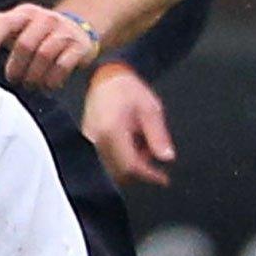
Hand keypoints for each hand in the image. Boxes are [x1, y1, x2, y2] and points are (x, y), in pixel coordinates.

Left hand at [0, 0, 96, 90]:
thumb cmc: (34, 31)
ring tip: (30, 83)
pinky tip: (48, 84)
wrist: (77, 30)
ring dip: (33, 75)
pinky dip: (53, 78)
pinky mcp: (79, 46)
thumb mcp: (9, 24)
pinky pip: (63, 65)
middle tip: (13, 79)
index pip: (6, 23)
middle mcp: (45, 19)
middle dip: (16, 67)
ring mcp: (63, 32)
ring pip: (44, 55)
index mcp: (24, 14)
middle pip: (24, 45)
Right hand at [80, 64, 177, 186]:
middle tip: (151, 149)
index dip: (149, 175)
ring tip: (141, 141)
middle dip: (140, 167)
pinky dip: (121, 156)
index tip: (163, 178)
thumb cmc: (128, 90)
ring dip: (131, 162)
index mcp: (111, 131)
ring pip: (112, 166)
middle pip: (119, 171)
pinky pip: (105, 157)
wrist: (107, 77)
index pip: (130, 165)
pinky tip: (130, 141)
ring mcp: (89, 140)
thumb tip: (167, 158)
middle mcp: (96, 138)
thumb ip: (158, 136)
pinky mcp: (88, 140)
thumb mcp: (151, 109)